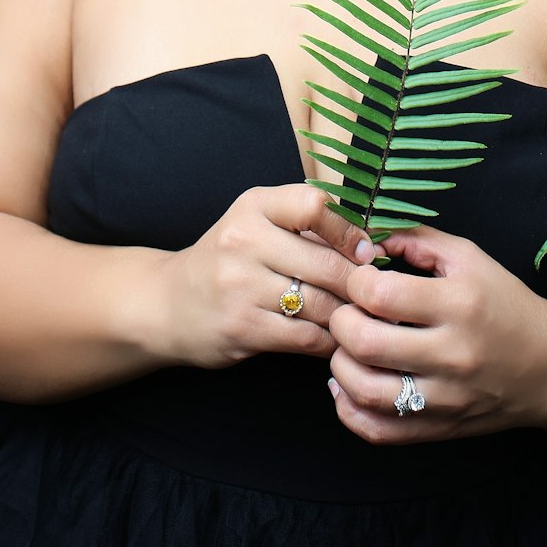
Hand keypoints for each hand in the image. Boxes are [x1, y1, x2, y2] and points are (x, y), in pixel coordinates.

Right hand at [153, 184, 380, 369]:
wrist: (168, 303)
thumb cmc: (229, 260)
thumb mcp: (257, 224)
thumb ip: (306, 226)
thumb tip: (372, 244)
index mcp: (254, 206)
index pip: (315, 206)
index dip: (350, 231)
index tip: (367, 251)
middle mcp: (244, 241)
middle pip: (325, 263)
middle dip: (359, 283)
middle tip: (378, 294)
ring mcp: (240, 286)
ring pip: (320, 304)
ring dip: (348, 314)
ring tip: (361, 318)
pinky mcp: (241, 327)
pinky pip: (305, 337)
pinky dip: (329, 340)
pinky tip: (336, 339)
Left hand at [326, 225, 546, 444]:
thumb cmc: (505, 304)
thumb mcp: (469, 258)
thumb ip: (417, 241)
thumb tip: (365, 237)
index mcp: (459, 304)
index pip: (379, 294)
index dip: (356, 281)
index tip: (362, 279)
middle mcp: (452, 355)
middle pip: (364, 343)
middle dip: (341, 321)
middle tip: (349, 311)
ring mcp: (446, 398)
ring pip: (365, 391)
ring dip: (340, 365)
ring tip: (349, 346)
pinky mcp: (440, 429)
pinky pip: (378, 431)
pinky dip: (349, 410)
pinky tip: (350, 385)